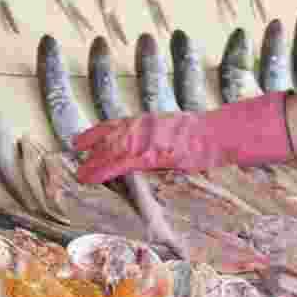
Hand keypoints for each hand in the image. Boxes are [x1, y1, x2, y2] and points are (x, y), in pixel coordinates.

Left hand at [73, 91, 293, 183]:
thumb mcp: (186, 129)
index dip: (101, 130)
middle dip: (93, 142)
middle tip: (74, 150)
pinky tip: (91, 175)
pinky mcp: (152, 154)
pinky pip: (121, 163)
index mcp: (155, 120)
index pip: (121, 122)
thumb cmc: (211, 133)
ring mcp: (148, 139)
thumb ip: (169, 135)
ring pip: (112, 149)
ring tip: (79, 171)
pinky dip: (103, 169)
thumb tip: (165, 144)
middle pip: (112, 133)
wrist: (222, 133)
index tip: (85, 137)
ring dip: (94, 160)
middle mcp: (146, 125)